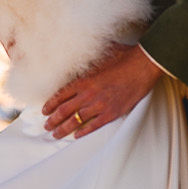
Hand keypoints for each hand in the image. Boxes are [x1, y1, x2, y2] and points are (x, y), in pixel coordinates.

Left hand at [43, 42, 163, 138]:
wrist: (143, 65)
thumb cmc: (124, 56)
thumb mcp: (99, 55)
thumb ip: (86, 59)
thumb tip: (77, 53)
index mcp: (83, 80)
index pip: (60, 95)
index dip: (49, 105)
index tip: (44, 111)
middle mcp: (88, 94)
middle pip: (63, 111)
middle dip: (52, 120)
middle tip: (46, 126)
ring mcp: (99, 105)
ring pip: (75, 121)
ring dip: (63, 129)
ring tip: (56, 134)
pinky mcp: (112, 113)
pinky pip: (93, 126)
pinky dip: (83, 132)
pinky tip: (76, 135)